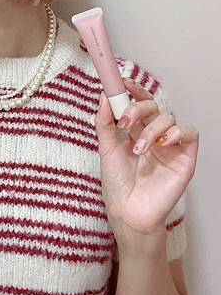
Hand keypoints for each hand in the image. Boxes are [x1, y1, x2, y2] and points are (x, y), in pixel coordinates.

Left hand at [95, 78, 198, 237]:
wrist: (127, 212)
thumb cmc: (117, 184)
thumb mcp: (106, 148)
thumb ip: (104, 122)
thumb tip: (103, 96)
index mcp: (136, 131)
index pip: (140, 103)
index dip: (134, 90)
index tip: (123, 82)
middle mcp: (154, 136)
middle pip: (153, 106)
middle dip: (138, 108)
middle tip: (124, 120)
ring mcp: (170, 147)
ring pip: (169, 119)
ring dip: (152, 129)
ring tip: (139, 149)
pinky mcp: (184, 159)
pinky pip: (190, 134)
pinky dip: (177, 133)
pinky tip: (161, 144)